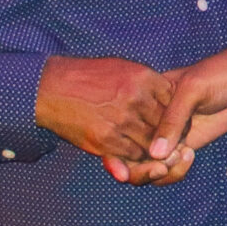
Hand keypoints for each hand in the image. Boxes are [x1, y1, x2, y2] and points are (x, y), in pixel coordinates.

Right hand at [35, 57, 172, 161]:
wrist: (51, 88)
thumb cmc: (89, 78)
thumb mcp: (122, 69)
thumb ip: (148, 83)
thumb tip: (173, 94)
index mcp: (144, 78)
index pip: (174, 102)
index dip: (175, 114)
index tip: (173, 121)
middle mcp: (135, 98)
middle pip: (166, 125)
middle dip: (168, 134)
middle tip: (168, 141)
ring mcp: (121, 120)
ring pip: (152, 143)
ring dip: (152, 148)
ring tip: (151, 148)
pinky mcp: (105, 139)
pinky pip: (133, 154)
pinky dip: (135, 156)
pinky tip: (129, 149)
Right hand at [116, 31, 226, 185]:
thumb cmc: (217, 74)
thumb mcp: (192, 90)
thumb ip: (173, 119)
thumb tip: (154, 154)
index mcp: (144, 101)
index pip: (121, 131)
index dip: (116, 154)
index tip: (122, 168)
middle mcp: (151, 121)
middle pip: (130, 156)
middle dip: (139, 169)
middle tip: (159, 168)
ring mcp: (168, 136)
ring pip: (149, 166)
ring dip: (158, 173)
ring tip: (178, 161)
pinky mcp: (185, 145)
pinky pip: (170, 168)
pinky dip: (175, 171)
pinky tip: (189, 156)